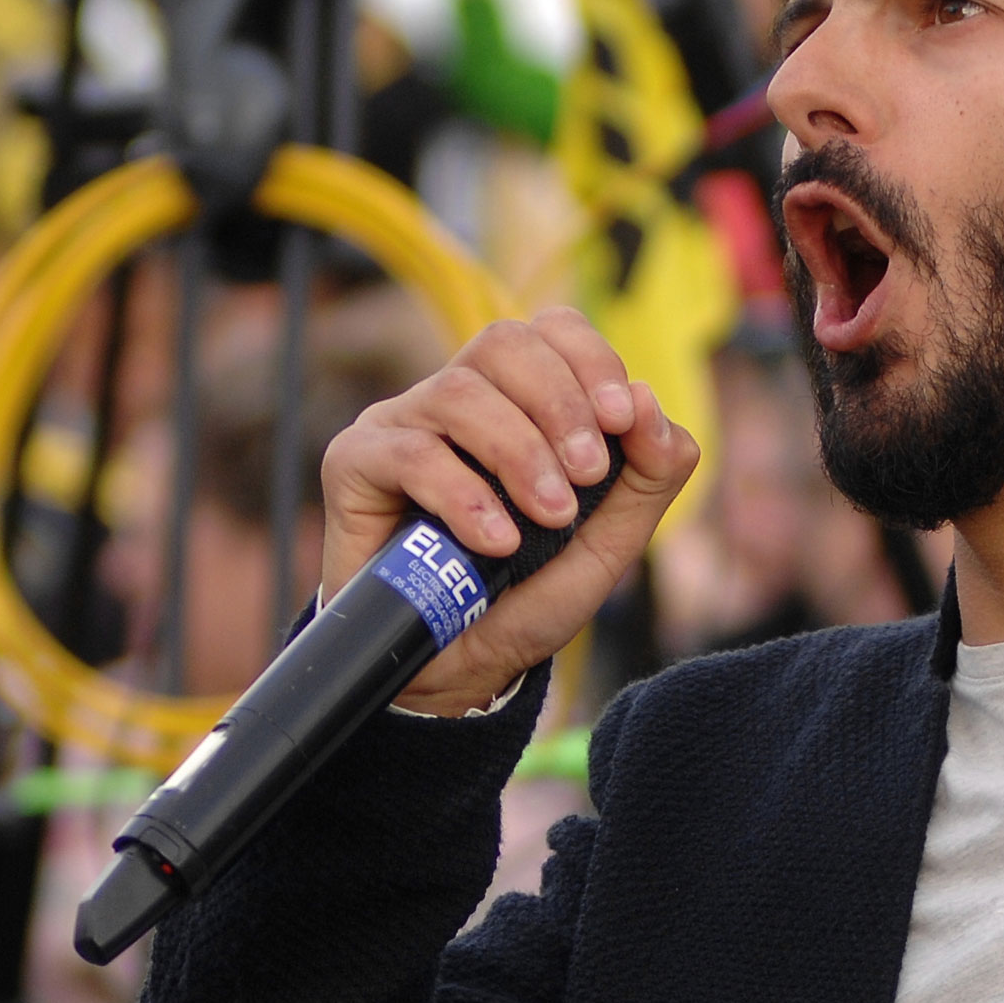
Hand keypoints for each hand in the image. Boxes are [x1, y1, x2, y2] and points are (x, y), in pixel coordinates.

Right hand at [319, 306, 698, 713]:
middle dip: (559, 403)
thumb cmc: (523, 598)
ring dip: (519, 453)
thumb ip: (646, 478)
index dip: (589, 359)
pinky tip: (496, 542)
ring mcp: (400, 425)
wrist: (454, 672)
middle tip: (587, 474)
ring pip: (460, 393)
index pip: (549, 330)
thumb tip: (649, 400)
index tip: (621, 419)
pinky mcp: (354, 462)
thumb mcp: (606, 545)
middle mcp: (454, 400)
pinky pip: (411, 452)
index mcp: (516, 401)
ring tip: (549, 518)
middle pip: (502, 343)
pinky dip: (465, 496)